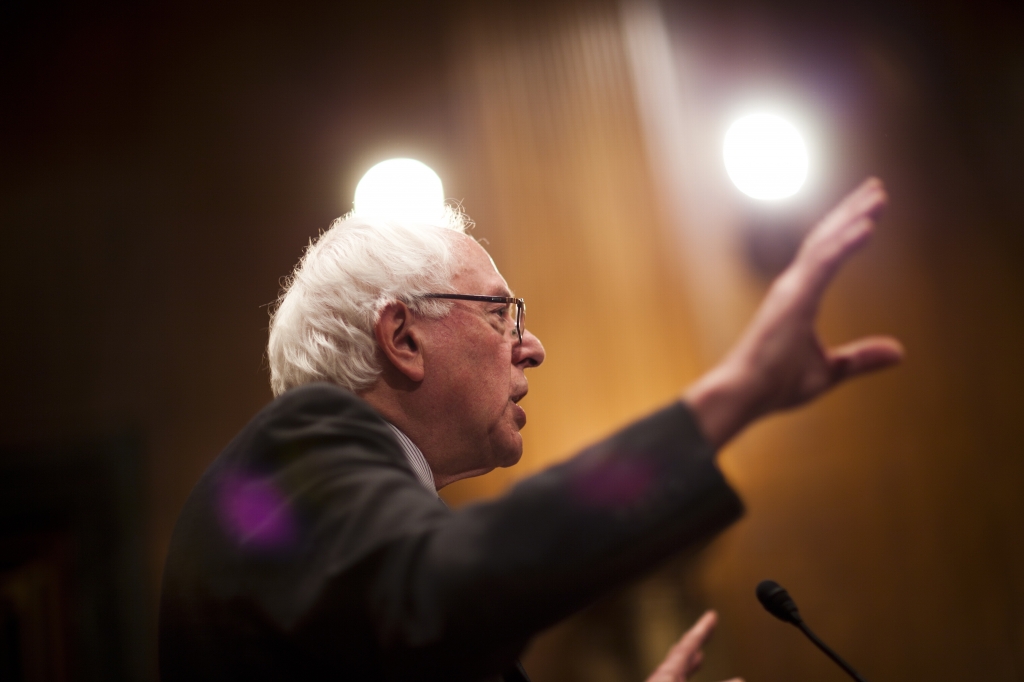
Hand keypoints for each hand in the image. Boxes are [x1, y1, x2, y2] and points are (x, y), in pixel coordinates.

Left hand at [646, 611, 741, 681]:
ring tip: (698, 656)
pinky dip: (684, 675)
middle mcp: (661, 677)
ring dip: (690, 661)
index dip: (702, 628)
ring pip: (676, 670)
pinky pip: (673, 680)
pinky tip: (683, 678)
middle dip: (696, 640)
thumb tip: (741, 680)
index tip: (712, 614)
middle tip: (707, 627)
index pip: (688, 644)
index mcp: (666, 672)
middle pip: (681, 653)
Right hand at [685, 178, 903, 446]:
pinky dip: (845, 244)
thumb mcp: (830, 370)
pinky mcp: (794, 299)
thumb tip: (900, 351)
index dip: (846, 228)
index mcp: (800, 297)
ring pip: (826, 244)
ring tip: (877, 196)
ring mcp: (791, 289)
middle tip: (876, 187)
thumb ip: (862, 357)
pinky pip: (824, 264)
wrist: (744, 395)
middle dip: (851, 211)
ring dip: (853, 217)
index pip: (826, 254)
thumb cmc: (775, 384)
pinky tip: (866, 227)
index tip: (868, 209)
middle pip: (826, 238)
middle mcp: (793, 285)